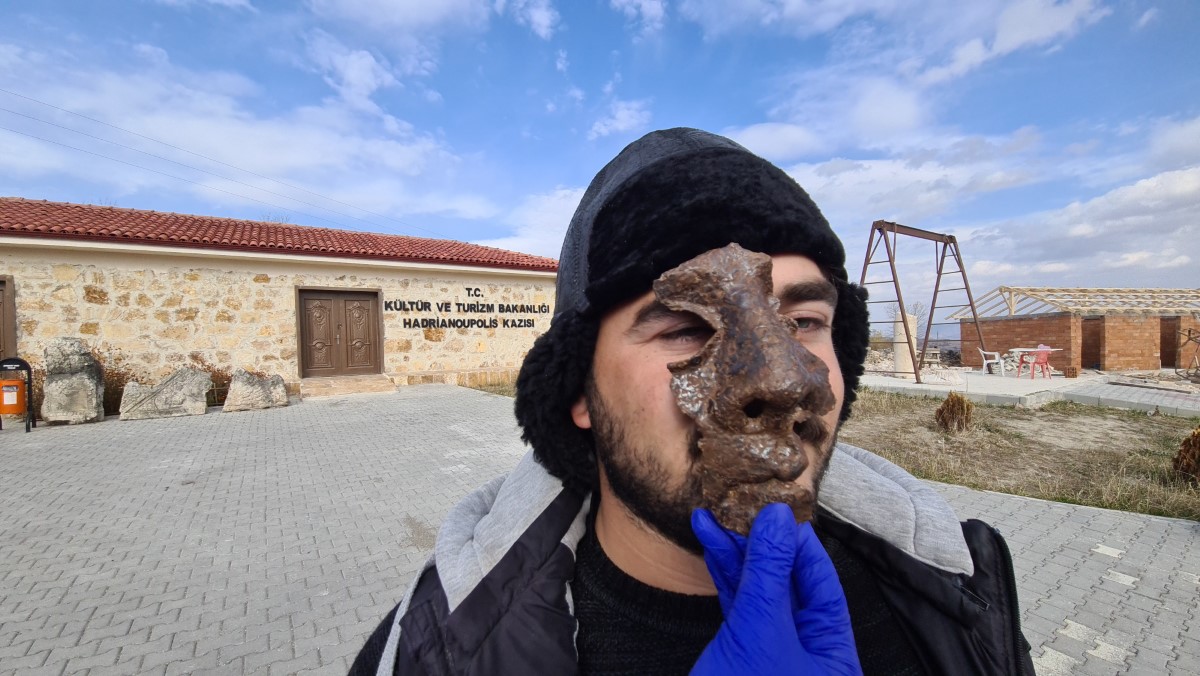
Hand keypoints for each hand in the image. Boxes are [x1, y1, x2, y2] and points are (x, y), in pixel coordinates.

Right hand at [690, 504, 861, 674]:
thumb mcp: (762, 628)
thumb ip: (769, 572)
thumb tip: (778, 517)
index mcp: (831, 652)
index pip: (821, 581)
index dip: (797, 541)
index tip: (775, 506)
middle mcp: (807, 648)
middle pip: (786, 581)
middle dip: (757, 543)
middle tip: (737, 506)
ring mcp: (773, 649)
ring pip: (756, 590)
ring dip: (732, 553)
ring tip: (709, 518)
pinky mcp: (743, 649)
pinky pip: (737, 604)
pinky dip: (724, 575)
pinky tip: (711, 545)